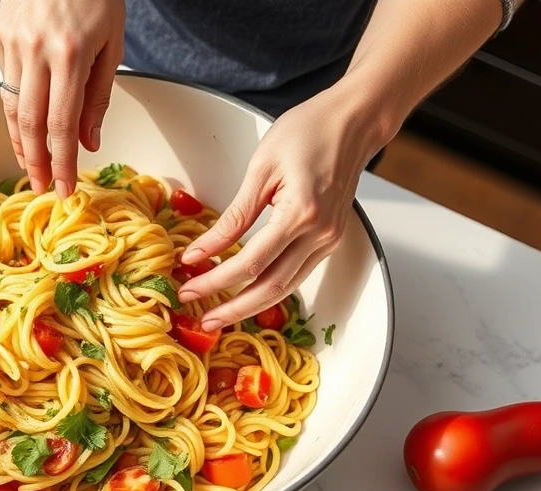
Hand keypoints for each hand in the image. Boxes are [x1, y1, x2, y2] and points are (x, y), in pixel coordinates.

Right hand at [0, 0, 124, 197]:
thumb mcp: (112, 45)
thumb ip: (99, 96)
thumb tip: (89, 142)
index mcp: (69, 54)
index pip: (62, 125)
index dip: (62, 162)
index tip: (63, 187)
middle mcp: (35, 49)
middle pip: (29, 123)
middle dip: (36, 162)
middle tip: (42, 186)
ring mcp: (11, 41)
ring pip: (9, 106)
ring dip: (19, 141)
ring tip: (30, 164)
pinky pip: (5, 81)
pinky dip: (13, 107)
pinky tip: (24, 125)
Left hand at [176, 85, 384, 330]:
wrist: (353, 121)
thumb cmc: (307, 131)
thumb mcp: (261, 169)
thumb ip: (234, 216)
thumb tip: (201, 250)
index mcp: (301, 213)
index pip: (251, 263)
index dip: (216, 279)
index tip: (187, 284)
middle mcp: (321, 234)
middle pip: (271, 288)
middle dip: (232, 307)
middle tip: (200, 319)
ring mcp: (330, 239)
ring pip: (287, 288)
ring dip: (250, 305)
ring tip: (218, 315)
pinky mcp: (330, 239)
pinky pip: (298, 274)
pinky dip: (270, 288)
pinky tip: (246, 293)